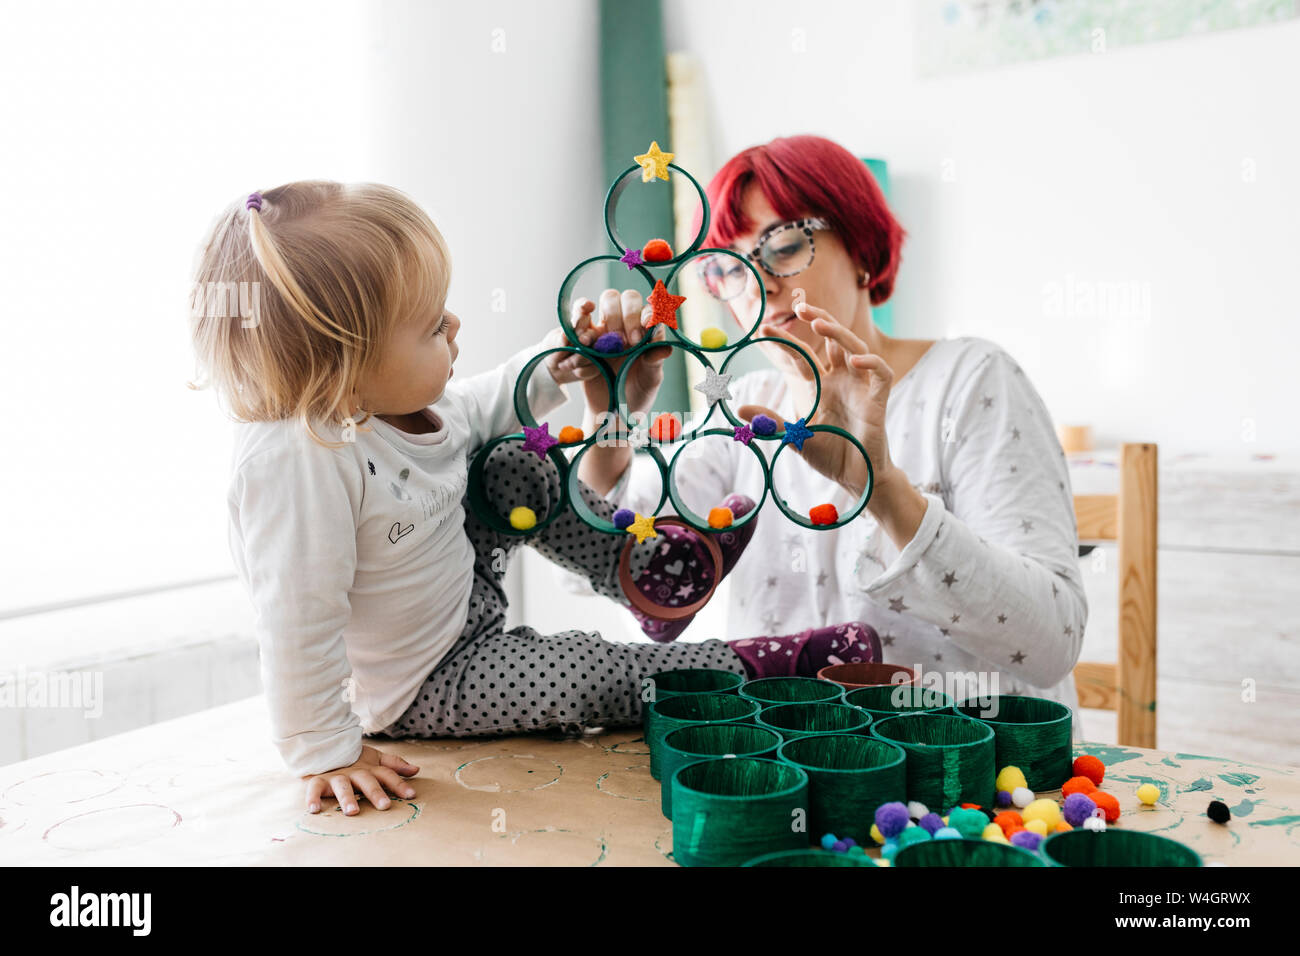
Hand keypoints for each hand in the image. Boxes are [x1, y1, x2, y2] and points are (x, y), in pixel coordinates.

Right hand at [302, 745, 418, 814]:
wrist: (324, 746)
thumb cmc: (353, 760)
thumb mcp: (375, 760)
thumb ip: (394, 765)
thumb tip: (416, 770)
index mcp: (370, 769)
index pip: (387, 775)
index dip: (399, 784)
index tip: (411, 795)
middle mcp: (355, 772)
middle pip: (367, 781)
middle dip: (376, 792)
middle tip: (385, 805)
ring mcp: (337, 776)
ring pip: (343, 786)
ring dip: (348, 798)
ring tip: (352, 811)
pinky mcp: (318, 780)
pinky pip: (314, 789)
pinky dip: (313, 798)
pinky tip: (314, 809)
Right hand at [546, 289, 670, 420]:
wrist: (613, 411)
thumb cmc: (637, 393)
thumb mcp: (650, 380)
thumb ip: (655, 361)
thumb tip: (665, 347)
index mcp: (647, 331)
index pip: (647, 308)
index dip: (645, 314)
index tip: (643, 331)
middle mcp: (628, 324)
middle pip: (624, 297)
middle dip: (626, 315)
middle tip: (628, 342)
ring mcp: (606, 329)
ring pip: (604, 302)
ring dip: (607, 315)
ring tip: (607, 341)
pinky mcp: (587, 339)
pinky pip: (581, 322)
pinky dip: (582, 325)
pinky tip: (585, 342)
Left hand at [739, 293, 899, 500]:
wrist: (854, 477)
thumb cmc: (829, 455)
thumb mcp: (794, 438)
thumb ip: (771, 422)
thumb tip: (739, 409)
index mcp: (820, 385)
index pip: (802, 356)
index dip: (785, 342)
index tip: (763, 330)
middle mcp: (840, 380)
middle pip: (833, 339)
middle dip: (818, 320)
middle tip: (799, 308)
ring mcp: (860, 387)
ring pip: (856, 348)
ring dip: (839, 334)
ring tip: (819, 323)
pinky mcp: (878, 399)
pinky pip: (881, 373)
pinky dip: (871, 363)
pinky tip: (855, 360)